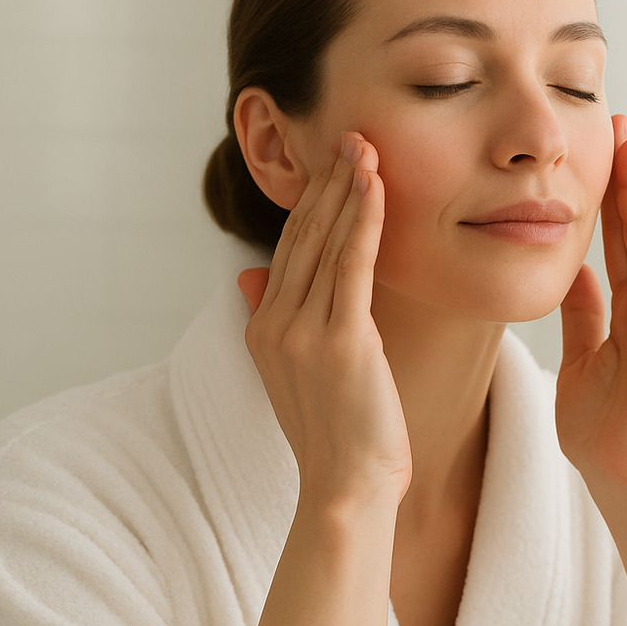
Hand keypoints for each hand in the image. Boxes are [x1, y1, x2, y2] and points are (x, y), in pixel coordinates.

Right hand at [237, 133, 411, 507]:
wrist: (346, 489)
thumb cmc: (336, 438)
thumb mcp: (292, 375)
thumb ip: (272, 321)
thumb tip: (251, 277)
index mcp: (264, 329)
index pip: (289, 250)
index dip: (311, 203)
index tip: (332, 164)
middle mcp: (275, 324)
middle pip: (303, 237)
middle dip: (327, 183)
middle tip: (350, 135)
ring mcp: (304, 332)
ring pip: (327, 243)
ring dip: (347, 189)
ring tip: (364, 146)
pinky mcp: (341, 341)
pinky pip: (352, 266)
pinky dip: (364, 221)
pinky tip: (375, 187)